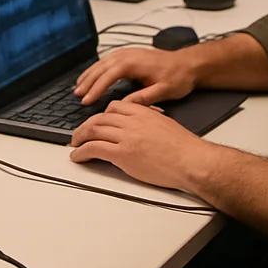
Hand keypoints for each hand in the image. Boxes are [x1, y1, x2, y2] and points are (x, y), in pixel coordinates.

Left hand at [68, 100, 214, 191]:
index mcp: (143, 112)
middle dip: (85, 126)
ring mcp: (126, 137)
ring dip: (79, 138)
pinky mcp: (122, 154)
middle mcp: (132, 122)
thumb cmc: (185, 149)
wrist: (193, 161)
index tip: (96, 122)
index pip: (114, 107)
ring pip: (93, 131)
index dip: (101, 114)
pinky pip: (94, 149)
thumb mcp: (165, 125)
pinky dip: (81, 152)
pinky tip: (77, 157)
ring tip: (74, 145)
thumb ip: (150, 122)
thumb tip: (141, 130)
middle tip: (79, 134)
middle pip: (99, 118)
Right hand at [73, 45, 198, 105]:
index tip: (86, 100)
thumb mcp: (164, 90)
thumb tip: (124, 105)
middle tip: (77, 96)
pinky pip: (106, 61)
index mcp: (133, 63)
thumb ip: (143, 98)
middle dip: (87, 82)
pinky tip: (91, 76)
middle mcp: (127, 55)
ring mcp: (127, 53)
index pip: (108, 76)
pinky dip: (96, 69)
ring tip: (78, 87)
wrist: (188, 63)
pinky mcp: (128, 54)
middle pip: (100, 68)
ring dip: (88, 75)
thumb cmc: (178, 76)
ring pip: (101, 63)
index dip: (95, 89)